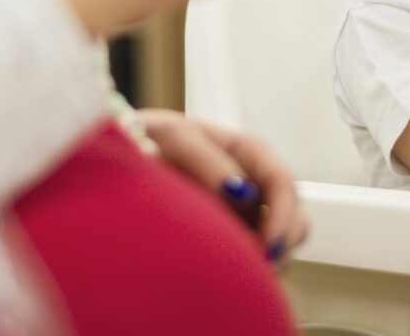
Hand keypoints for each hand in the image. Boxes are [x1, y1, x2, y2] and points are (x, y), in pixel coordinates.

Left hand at [137, 109, 309, 262]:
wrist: (116, 156)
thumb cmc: (146, 138)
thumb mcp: (172, 137)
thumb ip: (207, 161)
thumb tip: (242, 192)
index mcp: (247, 151)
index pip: (282, 181)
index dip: (282, 213)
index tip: (267, 241)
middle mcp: (254, 183)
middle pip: (293, 216)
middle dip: (282, 241)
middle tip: (258, 263)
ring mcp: (244, 213)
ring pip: (280, 242)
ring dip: (270, 258)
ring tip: (244, 270)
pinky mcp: (231, 237)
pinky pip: (255, 258)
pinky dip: (253, 268)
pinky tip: (233, 272)